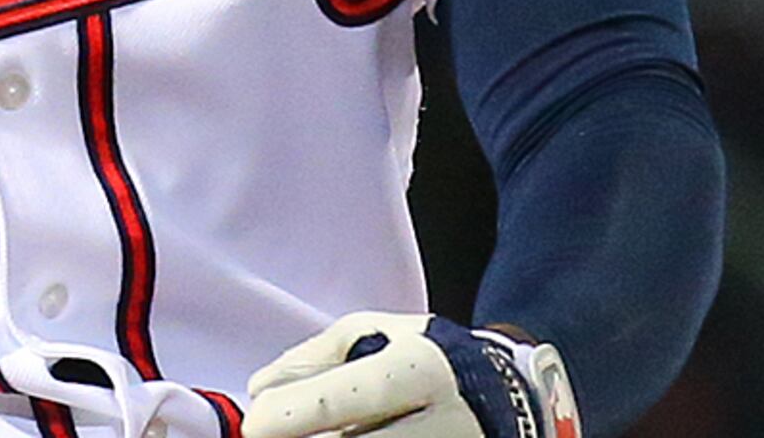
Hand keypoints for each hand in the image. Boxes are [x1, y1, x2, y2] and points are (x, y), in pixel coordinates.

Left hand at [244, 312, 579, 437]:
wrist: (510, 398)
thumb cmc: (423, 358)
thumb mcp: (371, 335)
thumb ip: (312, 359)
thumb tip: (258, 391)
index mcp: (421, 370)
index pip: (348, 396)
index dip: (292, 414)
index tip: (253, 424)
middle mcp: (445, 422)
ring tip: (307, 433)